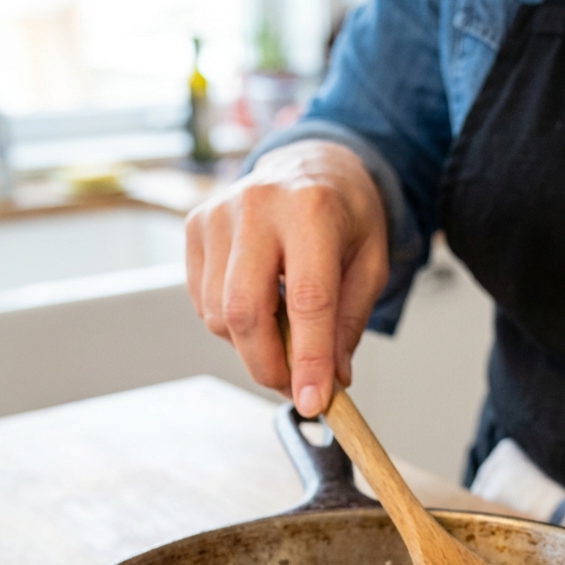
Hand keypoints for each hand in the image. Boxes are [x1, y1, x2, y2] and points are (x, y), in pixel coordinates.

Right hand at [185, 140, 388, 416]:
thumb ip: (349, 322)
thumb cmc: (344, 214)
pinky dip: (231, 324)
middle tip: (294, 386)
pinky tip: (260, 306)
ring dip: (251, 346)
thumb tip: (331, 379)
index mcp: (312, 208)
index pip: (308, 299)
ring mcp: (218, 214)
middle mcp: (258, 205)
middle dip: (269, 365)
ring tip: (284, 334)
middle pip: (246, 311)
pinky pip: (203, 302)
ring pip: (219, 315)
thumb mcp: (370, 264)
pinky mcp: (194, 226)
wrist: (310, 163)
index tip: (314, 402)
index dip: (309, 359)